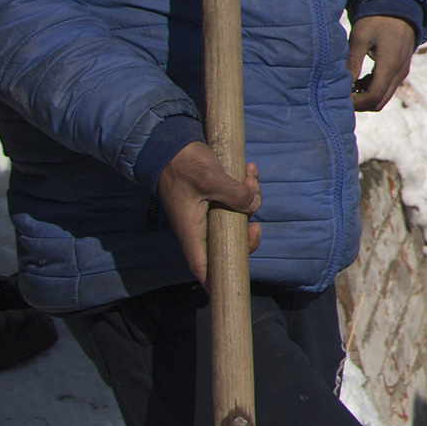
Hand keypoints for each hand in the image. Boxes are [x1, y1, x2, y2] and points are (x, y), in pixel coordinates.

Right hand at [158, 140, 261, 284]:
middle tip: (256, 208)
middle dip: (248, 228)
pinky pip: (235, 199)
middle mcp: (200, 227)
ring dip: (250, 197)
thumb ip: (234, 194)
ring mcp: (208, 213)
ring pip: (236, 216)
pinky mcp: (214, 198)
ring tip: (250, 175)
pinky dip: (245, 187)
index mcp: (193, 231)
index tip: (236, 278)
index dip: (217, 282)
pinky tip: (249, 169)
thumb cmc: (183, 165)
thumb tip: (254, 205)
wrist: (170, 143)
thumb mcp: (210, 178)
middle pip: (229, 243)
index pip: (203, 268)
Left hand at [348, 13, 416, 109]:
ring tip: (347, 86)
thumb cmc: (377, 19)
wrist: (400, 6)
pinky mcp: (401, 69)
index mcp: (390, 66)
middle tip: (341, 95)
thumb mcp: (360, 37)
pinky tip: (358, 80)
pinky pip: (387, 89)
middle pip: (379, 103)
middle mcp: (399, 73)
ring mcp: (402, 72)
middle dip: (359, 103)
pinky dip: (372, 90)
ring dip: (365, 97)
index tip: (339, 96)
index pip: (373, 97)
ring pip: (383, 98)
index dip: (355, 102)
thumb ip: (352, 61)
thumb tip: (343, 84)